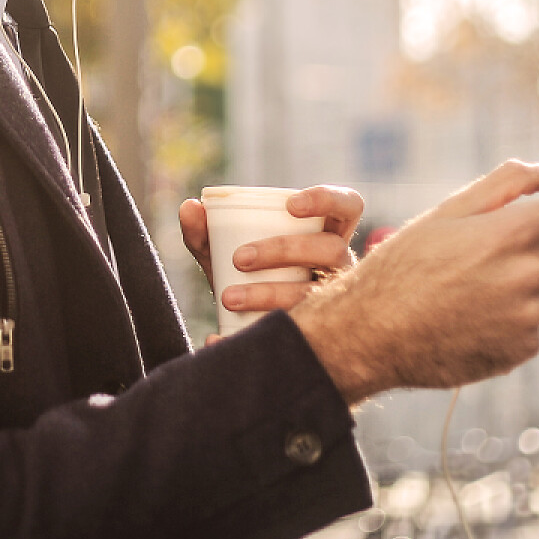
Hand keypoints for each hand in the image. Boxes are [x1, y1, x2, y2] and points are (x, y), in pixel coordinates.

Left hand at [180, 186, 363, 344]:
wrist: (248, 329)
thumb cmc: (248, 278)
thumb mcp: (225, 253)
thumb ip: (204, 232)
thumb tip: (190, 207)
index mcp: (324, 235)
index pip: (348, 207)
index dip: (328, 200)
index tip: (291, 207)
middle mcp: (338, 265)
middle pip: (331, 248)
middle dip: (286, 250)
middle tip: (240, 258)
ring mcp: (336, 301)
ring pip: (316, 294)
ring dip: (269, 294)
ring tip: (228, 298)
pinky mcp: (322, 336)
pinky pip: (297, 337)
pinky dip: (246, 335)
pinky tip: (217, 337)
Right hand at [291, 160, 538, 403]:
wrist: (372, 334)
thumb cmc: (405, 264)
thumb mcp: (449, 210)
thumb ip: (510, 182)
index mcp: (516, 232)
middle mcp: (533, 274)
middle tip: (526, 236)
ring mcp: (533, 316)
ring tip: (487, 279)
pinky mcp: (526, 349)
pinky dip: (519, 313)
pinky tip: (476, 312)